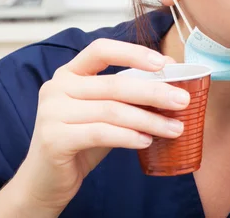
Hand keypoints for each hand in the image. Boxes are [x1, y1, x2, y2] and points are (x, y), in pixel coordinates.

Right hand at [14, 39, 185, 212]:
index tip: (164, 64)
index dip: (134, 53)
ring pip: (112, 110)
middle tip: (183, 101)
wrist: (47, 179)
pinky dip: (128, 137)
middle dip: (155, 92)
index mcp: (70, 73)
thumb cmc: (82, 139)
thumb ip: (128, 94)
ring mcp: (52, 112)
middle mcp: (57, 87)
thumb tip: (172, 80)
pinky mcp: (53, 138)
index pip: (101, 50)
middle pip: (115, 84)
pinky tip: (147, 141)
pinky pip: (101, 133)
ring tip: (175, 128)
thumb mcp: (105, 111)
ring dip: (149, 120)